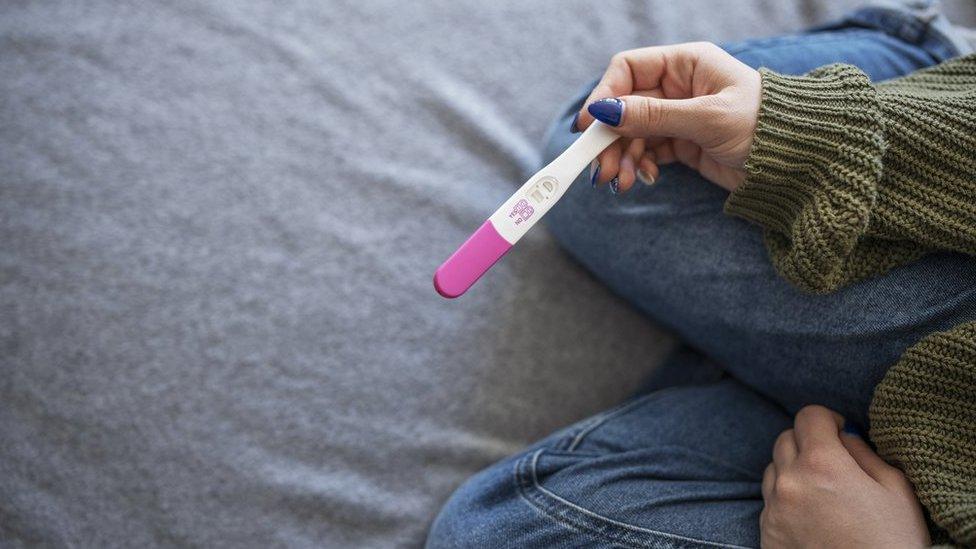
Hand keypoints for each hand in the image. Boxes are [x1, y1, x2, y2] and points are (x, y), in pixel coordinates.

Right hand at [575, 42, 759, 192]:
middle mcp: (679, 87)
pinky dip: (640, 166)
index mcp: (687, 64)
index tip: (588, 126)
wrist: (799, 163)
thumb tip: (605, 112)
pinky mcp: (683, 144)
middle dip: (611, 139)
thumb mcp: (707, 118)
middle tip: (603, 170)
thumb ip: (654, 116)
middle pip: (625, 107)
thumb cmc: (765, 127)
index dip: (605, 95)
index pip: (629, 70)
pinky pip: (648, 152)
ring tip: (623, 183)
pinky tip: (644, 179)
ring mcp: (679, 116)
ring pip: (633, 133)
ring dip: (622, 158)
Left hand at [761, 405, 928, 548]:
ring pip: (773, 468)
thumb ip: (864, 452)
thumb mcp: (895, 489)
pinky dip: (786, 499)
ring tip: (822, 492)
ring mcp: (774, 509)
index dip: (827, 420)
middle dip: (808, 442)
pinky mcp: (766, 533)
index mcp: (822, 464)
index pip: (808, 416)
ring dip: (792, 470)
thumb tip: (843, 435)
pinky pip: (769, 501)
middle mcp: (790, 482)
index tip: (840, 433)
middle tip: (832, 462)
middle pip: (785, 438)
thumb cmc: (893, 543)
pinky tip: (811, 516)